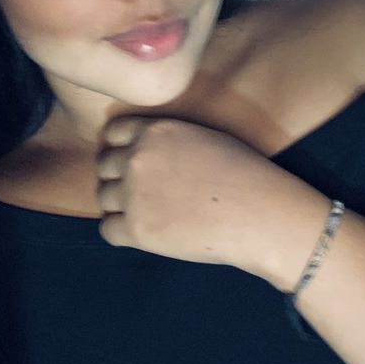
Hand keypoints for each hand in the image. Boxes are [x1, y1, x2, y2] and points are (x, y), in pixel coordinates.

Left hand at [95, 115, 328, 284]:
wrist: (261, 215)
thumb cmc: (243, 175)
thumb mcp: (203, 137)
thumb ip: (166, 138)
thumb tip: (140, 148)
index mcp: (155, 130)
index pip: (112, 133)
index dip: (121, 149)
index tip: (134, 164)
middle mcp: (138, 157)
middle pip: (104, 166)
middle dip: (119, 179)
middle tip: (143, 194)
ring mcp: (134, 193)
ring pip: (103, 198)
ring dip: (120, 206)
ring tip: (149, 213)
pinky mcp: (138, 229)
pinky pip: (107, 230)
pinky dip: (122, 233)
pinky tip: (146, 232)